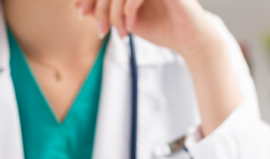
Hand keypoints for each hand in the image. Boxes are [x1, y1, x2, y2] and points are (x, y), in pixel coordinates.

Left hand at [77, 0, 218, 58]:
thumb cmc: (162, 29)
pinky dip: (128, 10)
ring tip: (119, 32)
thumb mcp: (127, 21)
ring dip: (114, 12)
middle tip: (101, 30)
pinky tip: (130, 26)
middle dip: (99, 7)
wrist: (190, 40)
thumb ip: (106, 12)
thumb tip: (79, 6)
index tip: (80, 13)